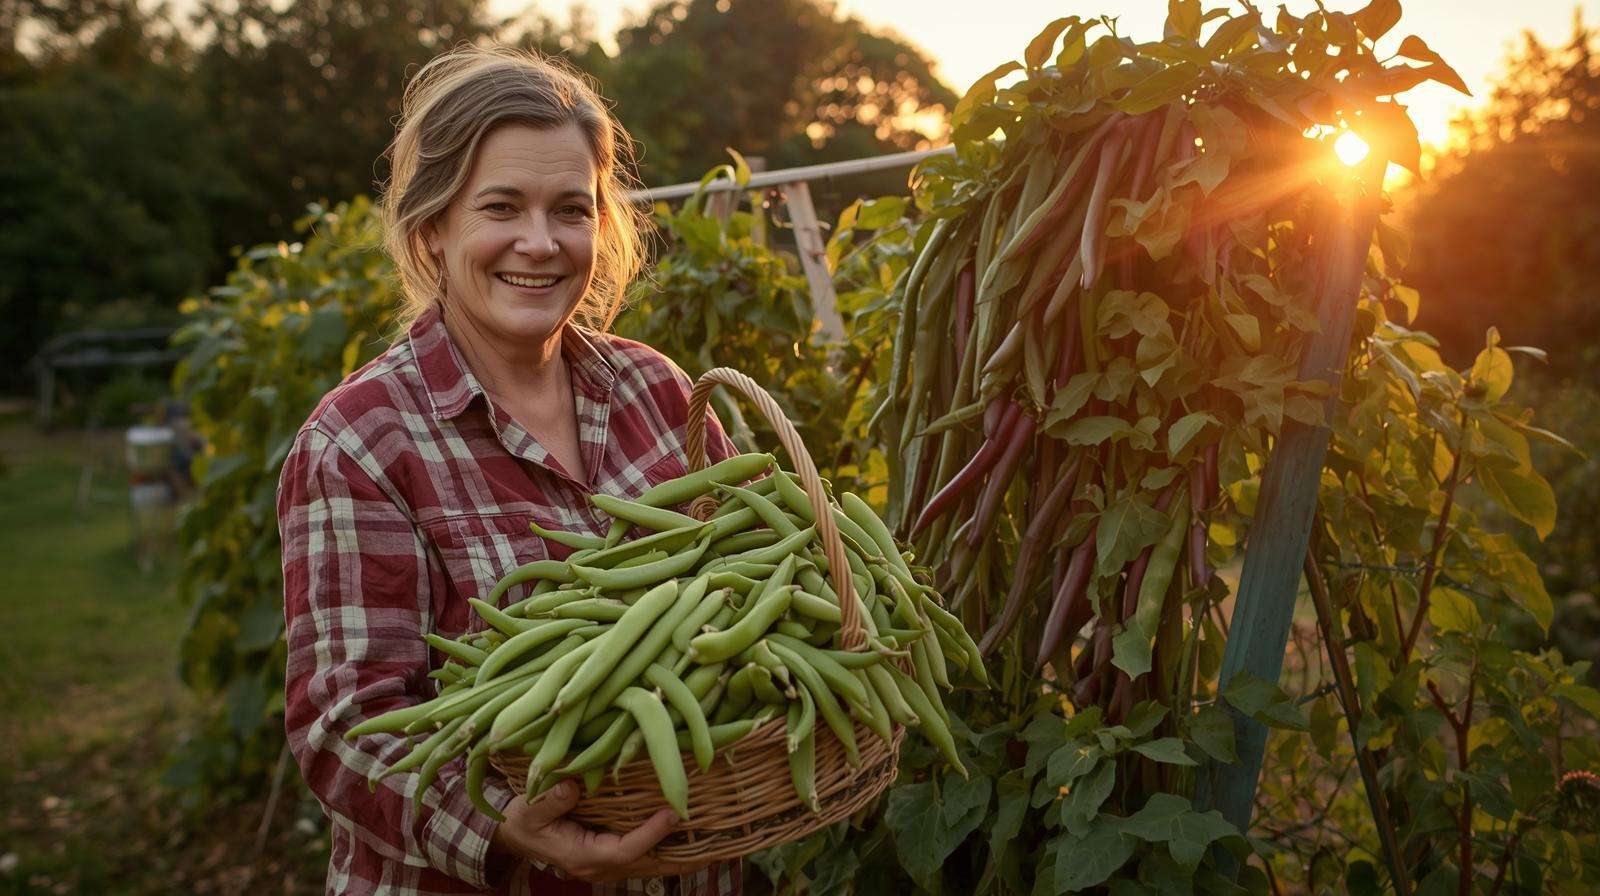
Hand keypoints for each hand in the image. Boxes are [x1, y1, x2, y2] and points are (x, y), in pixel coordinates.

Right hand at [490, 780, 707, 883]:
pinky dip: (669, 850)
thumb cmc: (523, 821)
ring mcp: (608, 865)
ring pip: (652, 865)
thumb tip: (572, 787)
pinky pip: (647, 857)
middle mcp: (601, 866)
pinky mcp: (612, 856)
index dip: (651, 833)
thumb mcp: (529, 810)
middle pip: (649, 866)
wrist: (516, 837)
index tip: (674, 812)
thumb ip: (550, 801)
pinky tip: (691, 840)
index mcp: (583, 856)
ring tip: (716, 845)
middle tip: (717, 845)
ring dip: (682, 857)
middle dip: (682, 858)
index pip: (626, 849)